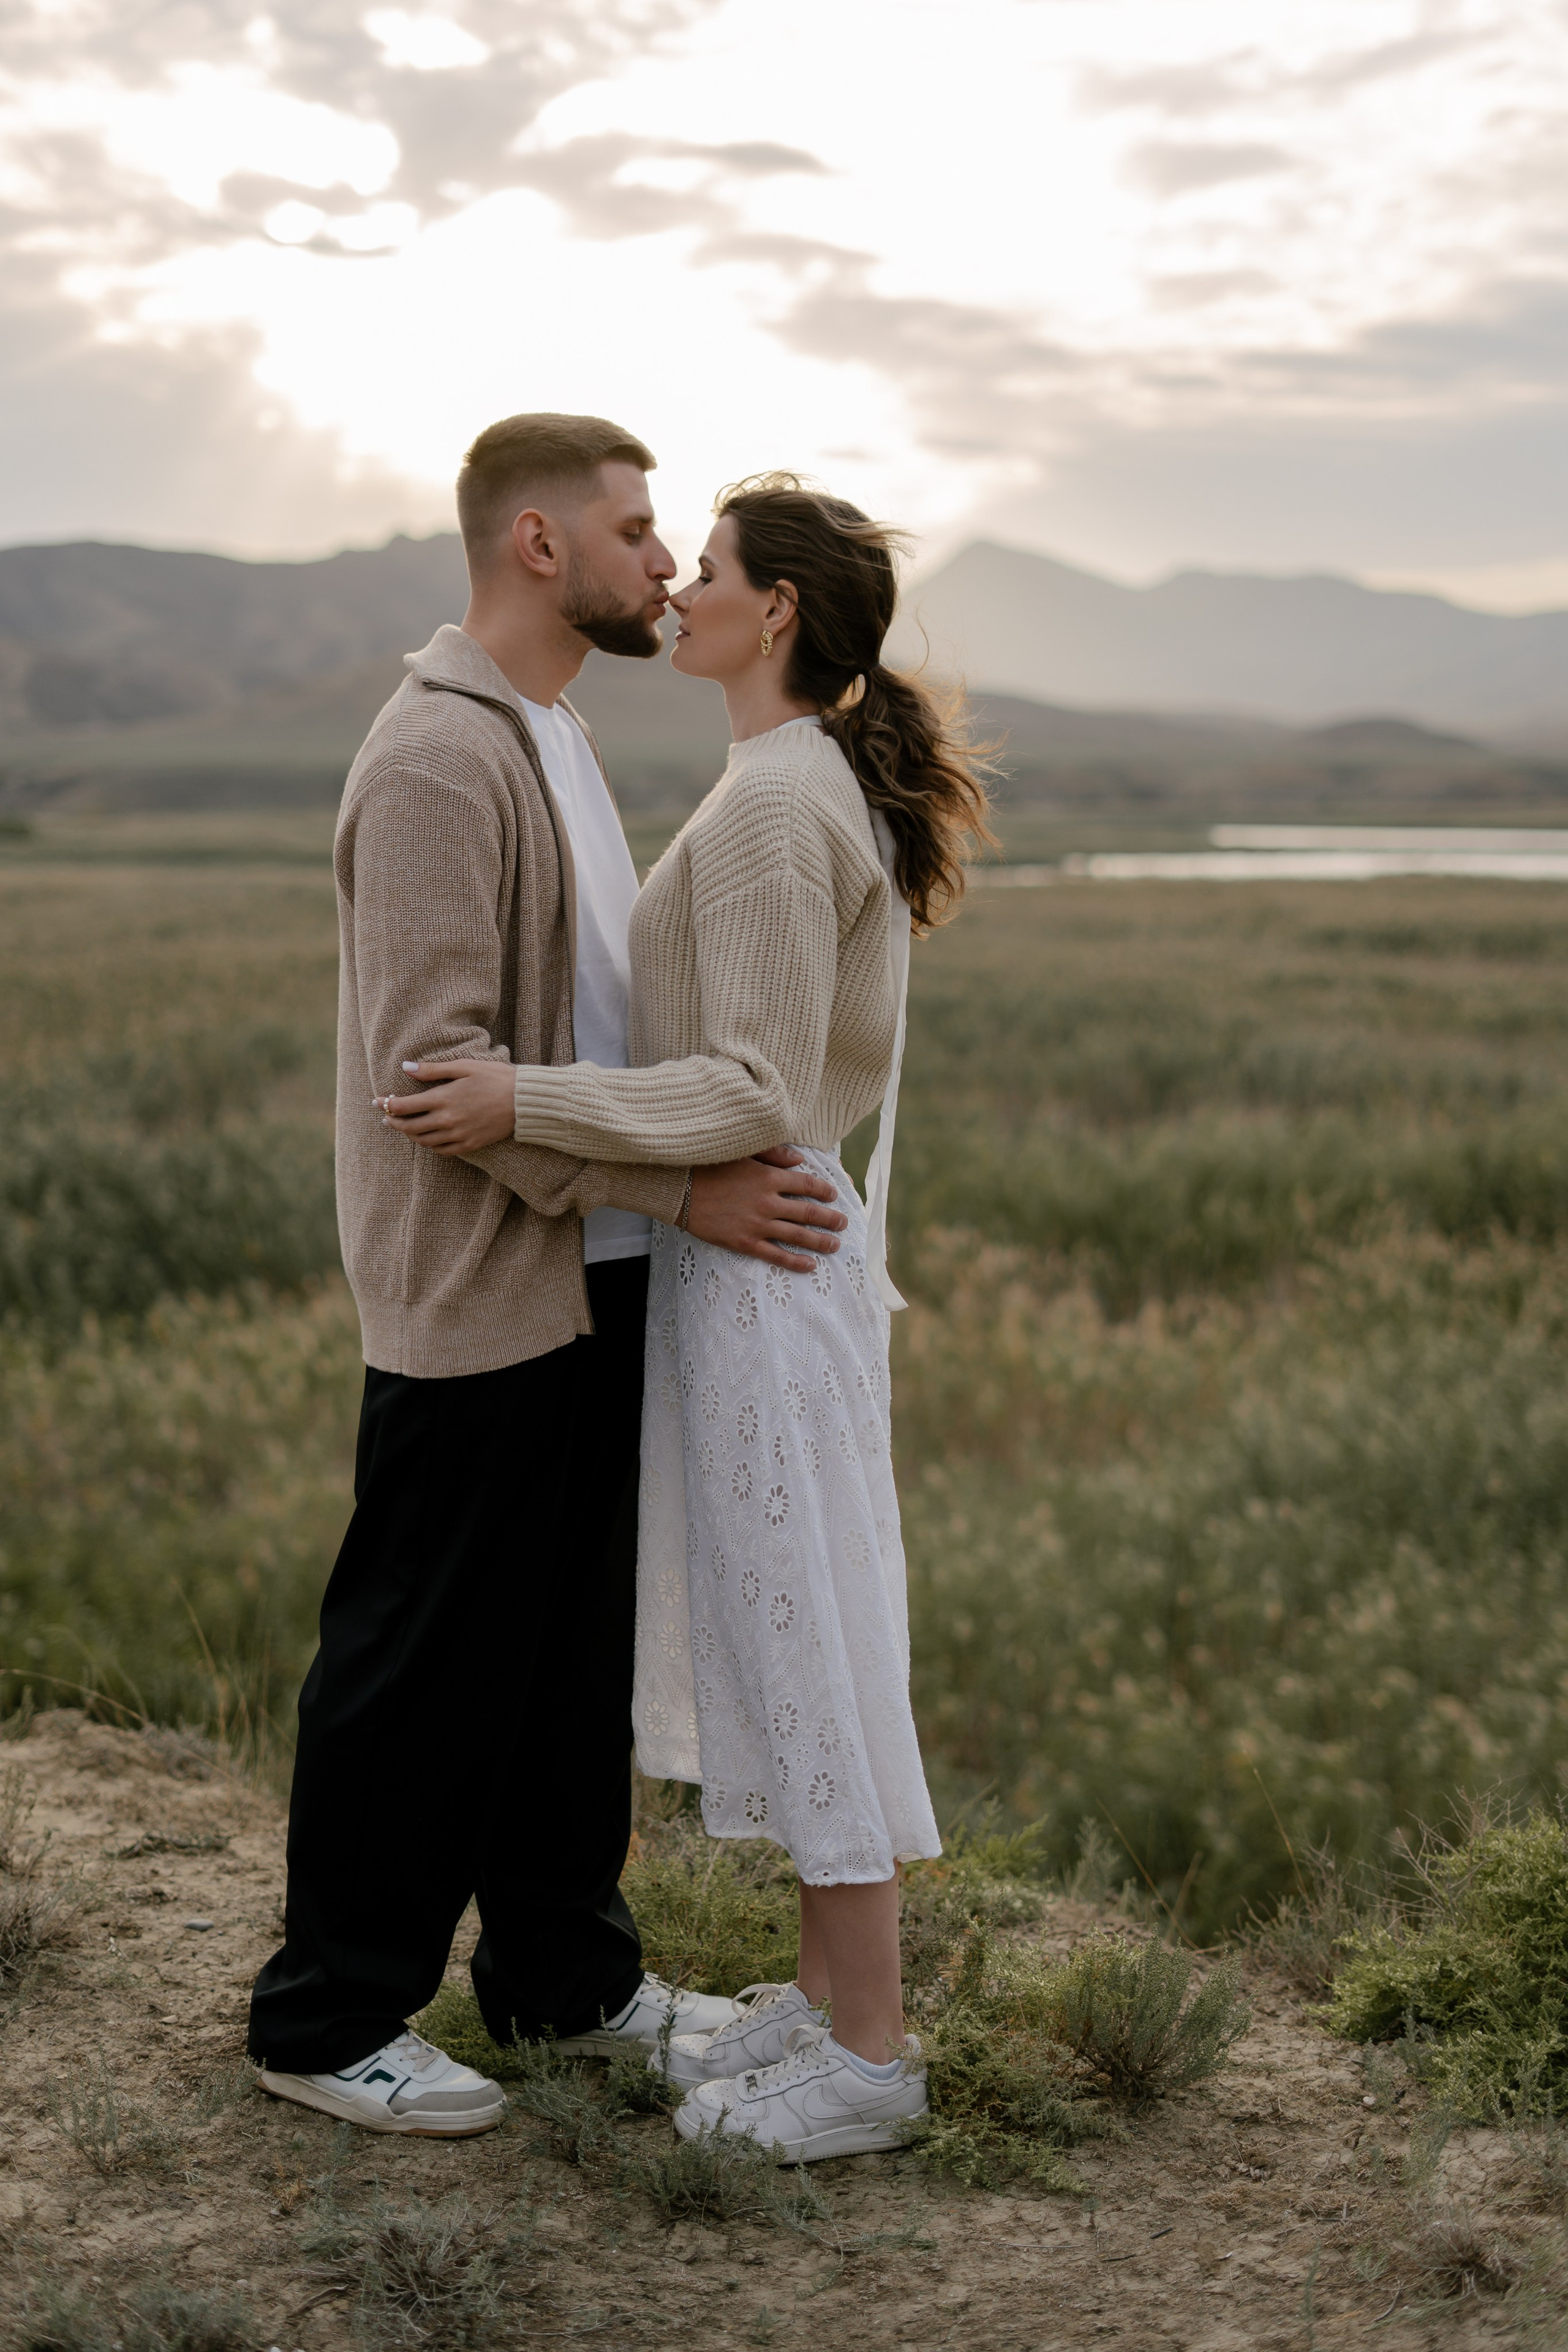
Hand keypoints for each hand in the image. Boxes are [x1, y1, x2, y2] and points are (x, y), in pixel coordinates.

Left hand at [378, 1059, 513, 1153]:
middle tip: (387, 1117)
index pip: (404, 1106)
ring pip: (424, 1141)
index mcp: (443, 1098)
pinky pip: (442, 1151)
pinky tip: (428, 1139)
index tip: (377, 1101)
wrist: (524, 1101)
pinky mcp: (470, 1146)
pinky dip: (430, 1146)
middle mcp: (447, 1120)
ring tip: (404, 1128)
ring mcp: (458, 1135)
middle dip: (394, 1122)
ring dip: (409, 1135)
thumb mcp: (463, 1067)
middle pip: (409, 1127)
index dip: (387, 1104)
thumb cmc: (495, 1078)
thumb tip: (406, 1067)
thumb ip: (432, 1070)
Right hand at [686, 1147, 847, 1271]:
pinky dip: (796, 1261)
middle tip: (843, 1223)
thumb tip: (801, 1161)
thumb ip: (774, 1155)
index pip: (807, 1185)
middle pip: (809, 1212)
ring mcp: (758, 1225)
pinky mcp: (745, 1243)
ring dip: (820, 1241)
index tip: (834, 1195)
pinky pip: (776, 1255)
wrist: (680, 1190)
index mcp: (770, 1177)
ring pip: (798, 1236)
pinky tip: (810, 1265)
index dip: (825, 1191)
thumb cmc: (710, 1167)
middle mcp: (769, 1202)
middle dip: (830, 1219)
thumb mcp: (743, 1153)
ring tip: (835, 1245)